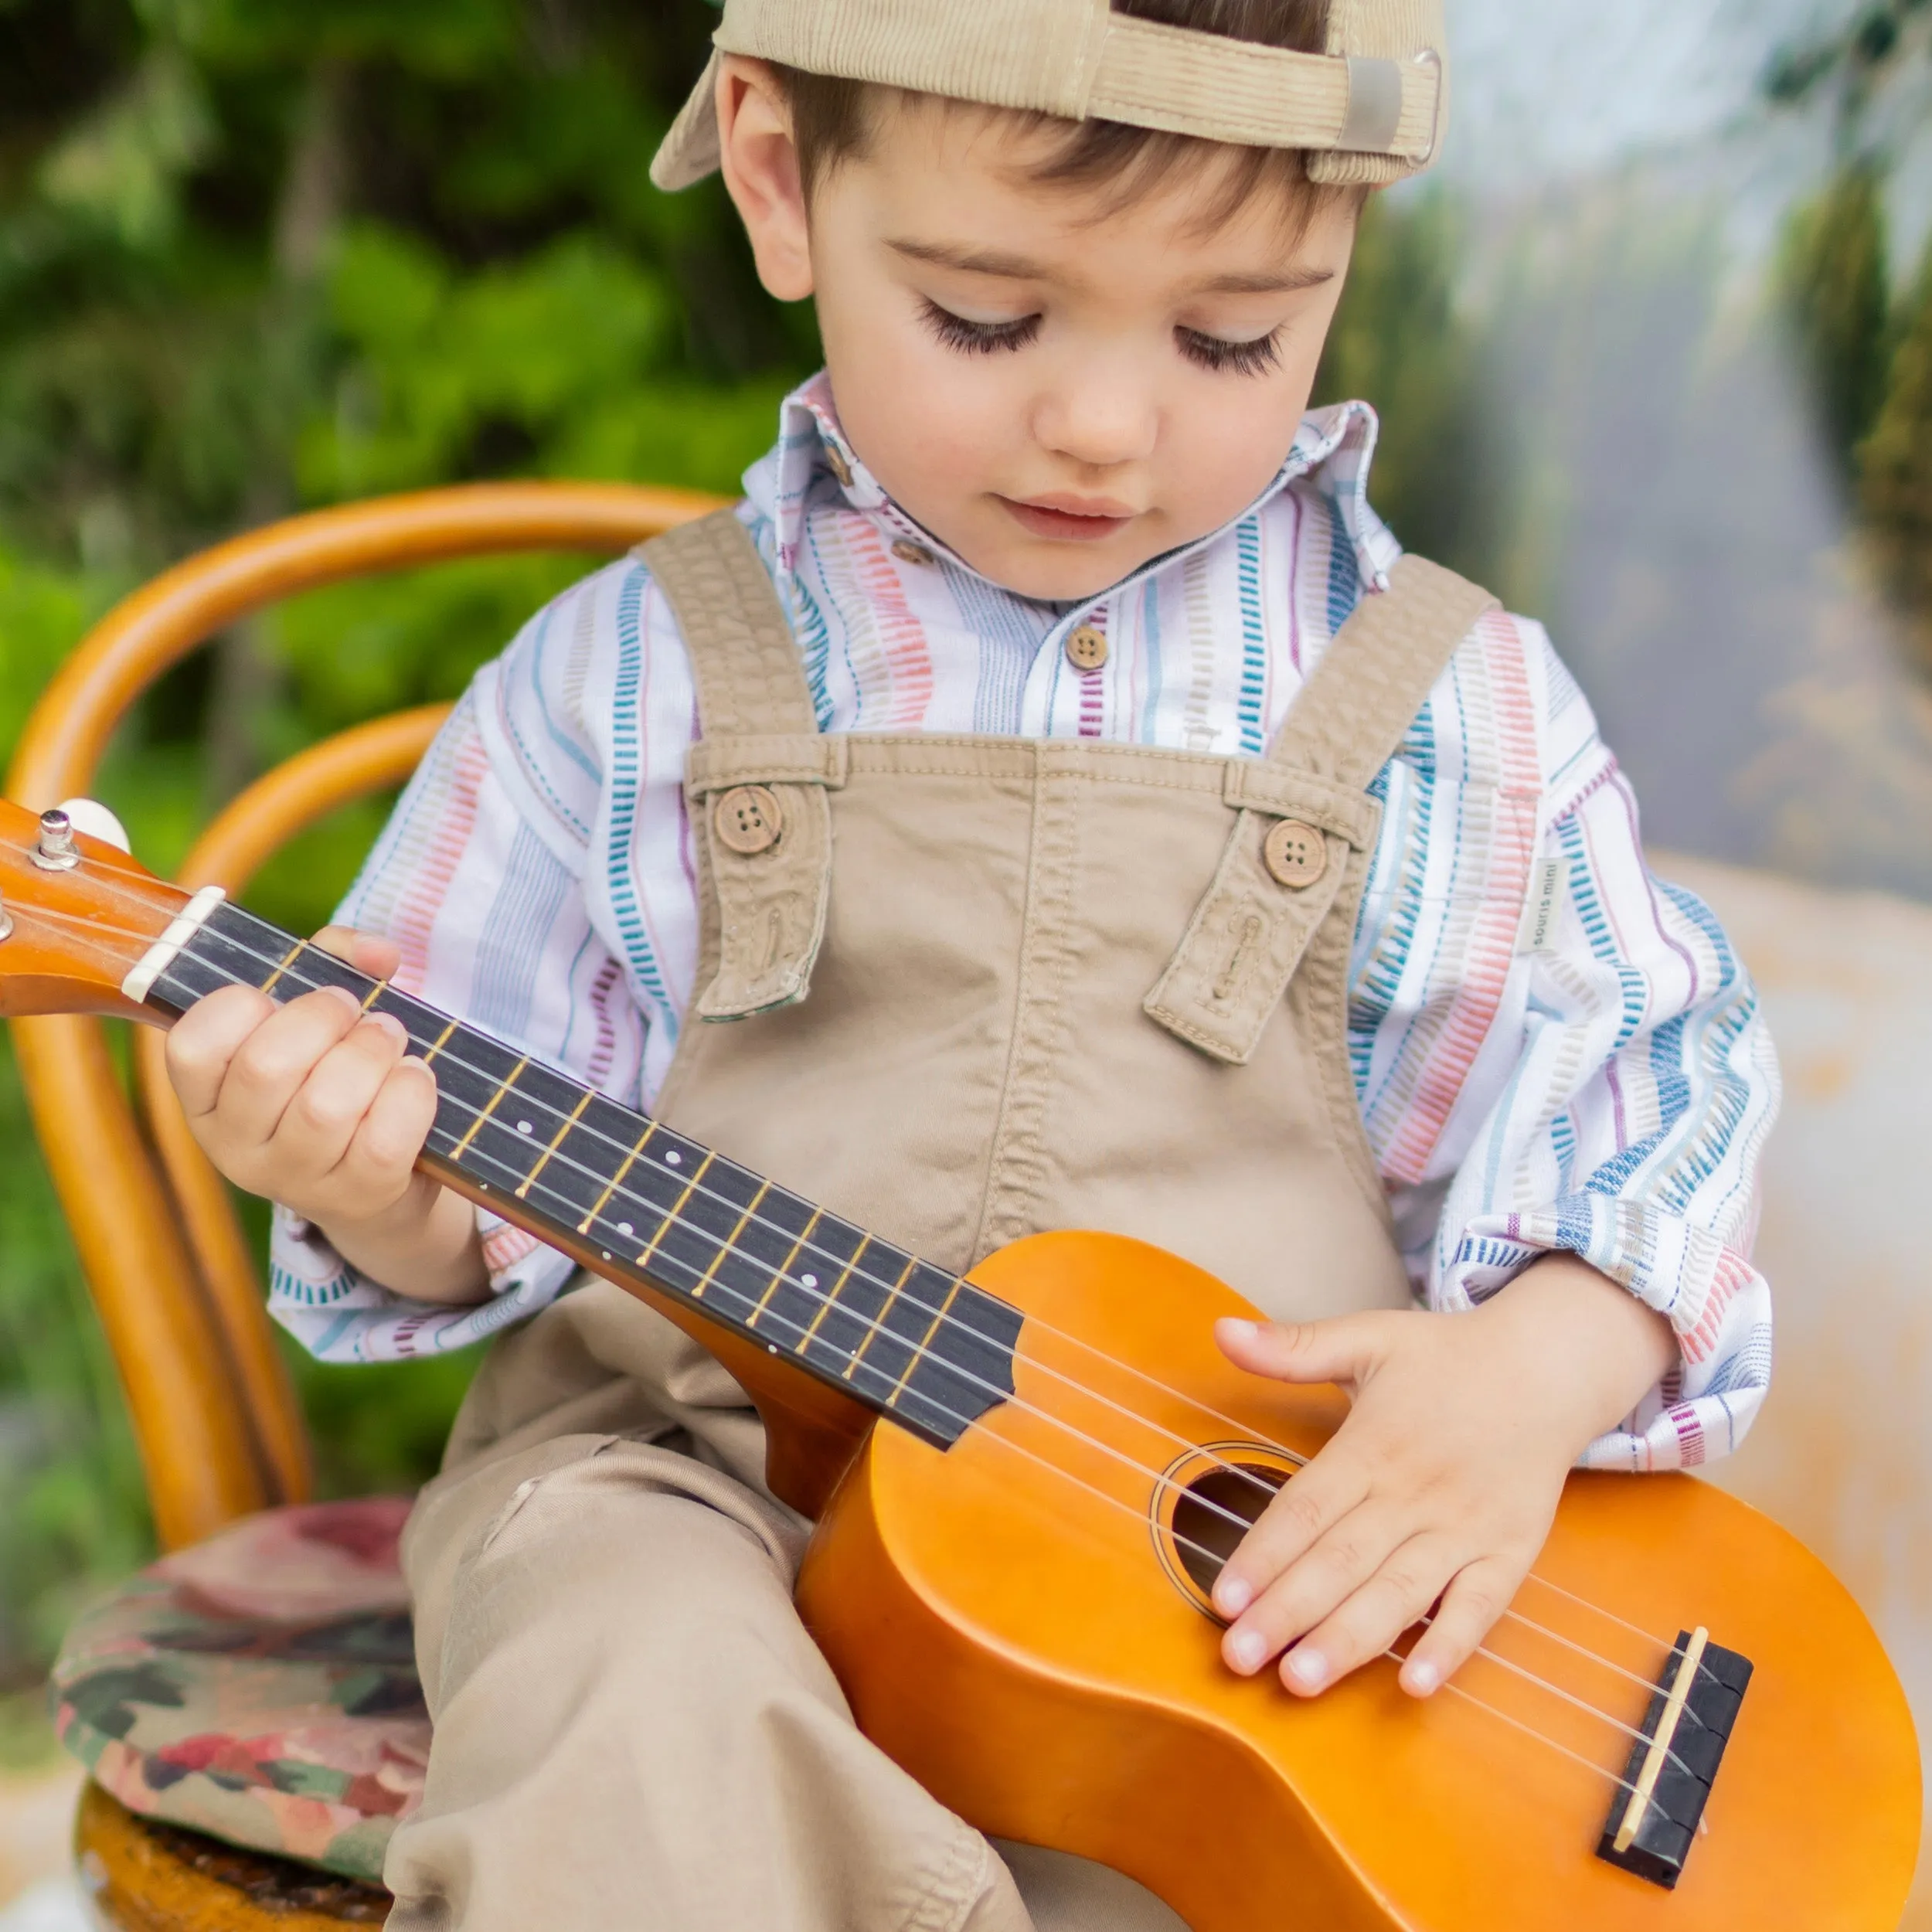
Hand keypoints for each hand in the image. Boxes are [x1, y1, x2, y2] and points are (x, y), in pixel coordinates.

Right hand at [165, 925, 484, 1301]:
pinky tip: (414, 1076)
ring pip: (326, 1106)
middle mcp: (236, 1147)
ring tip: (390, 1038)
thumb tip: (376, 951)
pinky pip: (383, 1140)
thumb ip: (337, 960)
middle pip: (266, 1067)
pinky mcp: (357, 1197)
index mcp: (207, 1097)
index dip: (241, 1005)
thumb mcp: (319, 1016)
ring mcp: (294, 1181)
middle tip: (356, 1011)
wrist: (383, 1177)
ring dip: (372, 1053)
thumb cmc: (337, 1075)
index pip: (192, 1045)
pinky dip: (410, 1094)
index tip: (279, 996)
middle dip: (324, 1018)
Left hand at [1209, 1256, 1676, 1698]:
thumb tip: (1222, 1329)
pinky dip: (1451, 1646)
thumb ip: (1293, 1346)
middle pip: (1342, 1561)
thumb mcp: (1368, 1337)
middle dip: (1288, 1612)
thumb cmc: (1446, 1356)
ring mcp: (1465, 1527)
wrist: (1548, 1365)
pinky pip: (1481, 1607)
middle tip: (1240, 1657)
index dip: (1263, 1554)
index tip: (1223, 1598)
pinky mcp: (1509, 1552)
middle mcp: (1415, 1492)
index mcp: (1373, 1444)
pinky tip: (1414, 1685)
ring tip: (1301, 1680)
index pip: (1306, 1509)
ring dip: (1350, 1640)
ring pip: (1399, 1593)